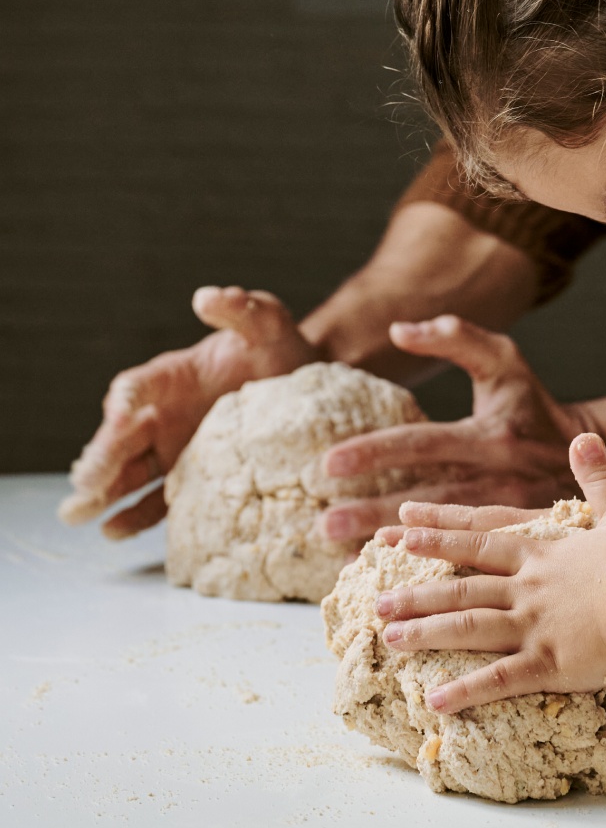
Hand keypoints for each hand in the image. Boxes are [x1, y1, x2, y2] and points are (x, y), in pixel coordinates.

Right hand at [59, 287, 317, 536]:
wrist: (305, 389)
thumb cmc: (280, 349)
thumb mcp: (268, 324)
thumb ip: (242, 309)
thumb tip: (208, 296)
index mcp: (172, 377)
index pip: (135, 387)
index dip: (124, 401)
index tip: (119, 415)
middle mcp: (163, 414)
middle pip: (120, 436)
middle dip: (100, 458)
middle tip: (85, 483)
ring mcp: (174, 450)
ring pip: (128, 472)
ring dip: (102, 492)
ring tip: (77, 514)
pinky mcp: (190, 479)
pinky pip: (156, 499)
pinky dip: (135, 515)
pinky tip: (113, 531)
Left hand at [319, 316, 586, 545]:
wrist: (599, 450)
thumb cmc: (534, 404)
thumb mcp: (503, 361)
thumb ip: (454, 338)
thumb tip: (398, 330)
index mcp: (493, 435)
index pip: (424, 443)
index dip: (377, 452)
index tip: (330, 463)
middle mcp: (501, 476)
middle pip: (428, 497)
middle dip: (374, 510)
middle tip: (325, 522)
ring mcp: (511, 514)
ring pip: (446, 536)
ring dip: (396, 547)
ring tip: (347, 557)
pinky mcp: (518, 541)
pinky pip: (469, 559)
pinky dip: (433, 570)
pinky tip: (397, 582)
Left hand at [374, 433, 605, 712]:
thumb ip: (601, 474)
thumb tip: (583, 437)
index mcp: (542, 552)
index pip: (480, 539)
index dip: (439, 536)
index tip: (401, 532)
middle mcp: (529, 587)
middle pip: (463, 586)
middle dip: (417, 593)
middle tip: (377, 600)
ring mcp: (535, 626)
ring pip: (469, 627)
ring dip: (427, 633)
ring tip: (389, 640)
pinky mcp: (550, 663)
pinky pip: (500, 679)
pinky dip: (467, 691)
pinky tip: (436, 701)